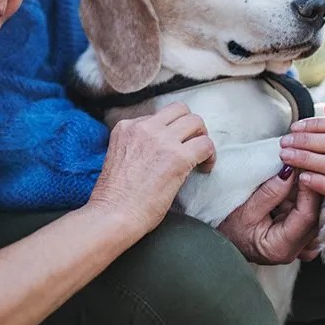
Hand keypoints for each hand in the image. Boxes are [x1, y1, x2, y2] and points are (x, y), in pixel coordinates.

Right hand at [88, 102, 215, 234]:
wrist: (114, 214)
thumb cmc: (115, 197)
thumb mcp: (119, 156)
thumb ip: (138, 144)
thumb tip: (163, 148)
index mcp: (126, 126)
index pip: (158, 116)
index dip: (170, 131)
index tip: (173, 147)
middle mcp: (144, 127)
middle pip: (180, 110)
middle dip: (190, 126)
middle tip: (193, 145)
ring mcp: (161, 140)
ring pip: (196, 121)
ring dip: (202, 137)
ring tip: (201, 157)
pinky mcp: (178, 157)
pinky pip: (205, 144)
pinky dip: (210, 155)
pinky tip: (205, 168)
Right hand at [217, 167, 319, 263]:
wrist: (223, 239)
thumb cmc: (229, 228)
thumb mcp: (245, 209)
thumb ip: (270, 192)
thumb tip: (289, 171)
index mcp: (282, 248)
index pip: (307, 217)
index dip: (309, 190)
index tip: (303, 167)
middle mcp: (296, 250)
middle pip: (317, 214)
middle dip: (312, 187)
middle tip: (306, 162)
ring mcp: (300, 243)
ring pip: (316, 211)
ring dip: (309, 189)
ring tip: (300, 169)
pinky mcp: (299, 234)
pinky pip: (310, 212)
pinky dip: (305, 195)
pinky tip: (298, 182)